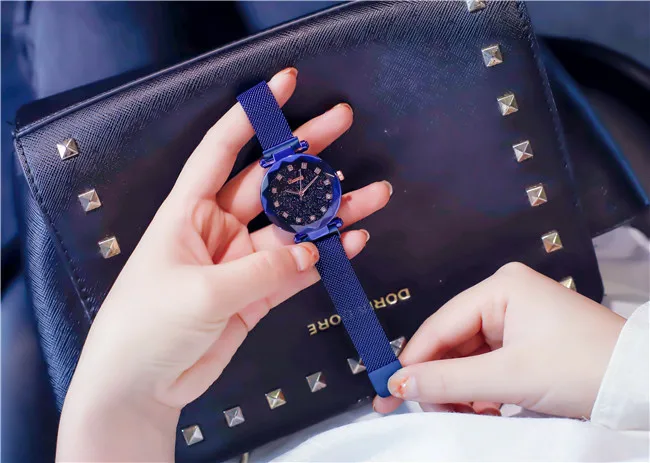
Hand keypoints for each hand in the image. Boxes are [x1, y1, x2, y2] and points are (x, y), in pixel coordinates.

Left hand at [57, 68, 391, 461]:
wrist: (139, 387)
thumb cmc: (147, 328)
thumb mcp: (202, 292)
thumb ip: (262, 270)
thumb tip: (311, 251)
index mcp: (188, 212)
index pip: (220, 150)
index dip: (252, 116)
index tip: (283, 84)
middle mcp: (217, 229)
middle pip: (268, 181)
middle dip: (306, 152)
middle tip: (343, 121)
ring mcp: (240, 262)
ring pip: (293, 228)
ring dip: (330, 211)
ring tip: (372, 194)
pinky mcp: (256, 295)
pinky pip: (297, 270)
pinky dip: (325, 257)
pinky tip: (353, 241)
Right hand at [374, 263, 625, 419]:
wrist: (643, 385)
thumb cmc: (586, 369)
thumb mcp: (510, 378)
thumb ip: (449, 382)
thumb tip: (399, 384)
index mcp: (500, 288)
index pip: (440, 325)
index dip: (412, 360)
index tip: (388, 390)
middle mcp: (505, 296)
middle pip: (452, 341)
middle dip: (438, 379)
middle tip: (424, 410)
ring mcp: (517, 318)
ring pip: (468, 356)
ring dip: (460, 388)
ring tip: (461, 414)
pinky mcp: (527, 340)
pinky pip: (488, 363)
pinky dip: (480, 388)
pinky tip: (483, 408)